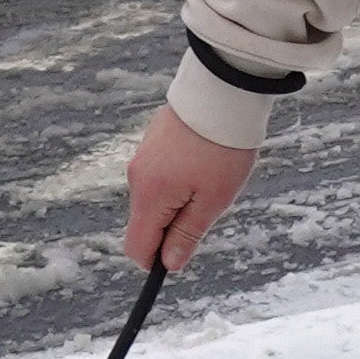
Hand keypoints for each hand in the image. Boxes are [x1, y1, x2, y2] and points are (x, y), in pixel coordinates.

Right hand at [123, 109, 251, 272]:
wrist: (222, 94)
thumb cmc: (222, 150)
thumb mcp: (213, 201)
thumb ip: (187, 234)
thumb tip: (169, 264)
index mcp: (149, 197)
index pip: (136, 246)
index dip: (155, 261)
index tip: (180, 257)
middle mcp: (137, 178)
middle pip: (146, 222)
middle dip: (172, 227)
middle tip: (208, 206)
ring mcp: (141, 157)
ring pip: (154, 198)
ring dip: (178, 201)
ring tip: (210, 178)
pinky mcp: (151, 142)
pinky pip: (158, 174)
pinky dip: (177, 179)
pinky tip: (203, 161)